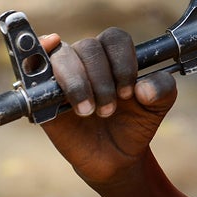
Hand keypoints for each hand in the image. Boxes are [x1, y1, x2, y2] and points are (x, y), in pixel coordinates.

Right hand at [38, 29, 176, 186]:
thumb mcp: (159, 106)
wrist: (116, 158)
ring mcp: (63, 73)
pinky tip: (46, 67)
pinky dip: (36, 57)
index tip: (129, 92)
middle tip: (110, 110)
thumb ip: (163, 88)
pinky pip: (33, 66)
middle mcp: (88, 59)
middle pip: (89, 47)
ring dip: (79, 84)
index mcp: (114, 56)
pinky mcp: (42, 92)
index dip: (122, 63)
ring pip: (64, 57)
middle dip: (102, 81)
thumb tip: (144, 86)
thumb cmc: (135, 124)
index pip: (115, 39)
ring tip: (89, 112)